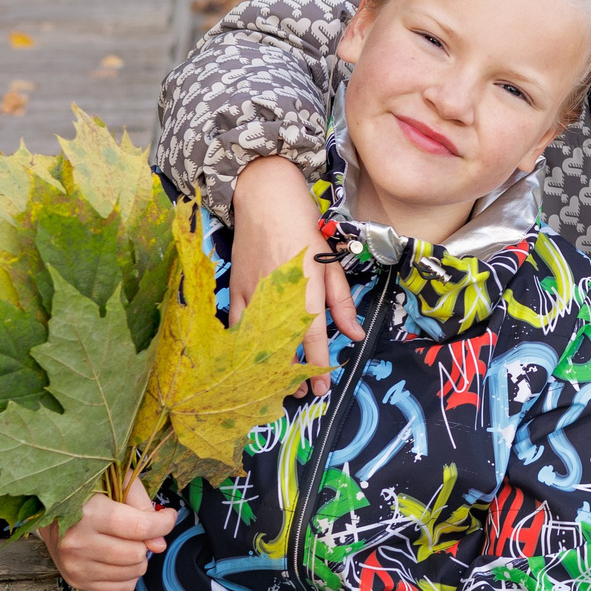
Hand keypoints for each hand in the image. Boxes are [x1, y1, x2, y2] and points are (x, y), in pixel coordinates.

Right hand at [36, 476, 174, 590]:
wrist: (48, 515)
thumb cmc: (87, 495)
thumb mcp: (115, 483)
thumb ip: (142, 505)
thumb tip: (159, 544)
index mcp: (89, 513)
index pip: (140, 527)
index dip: (163, 523)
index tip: (167, 517)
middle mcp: (78, 543)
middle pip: (136, 554)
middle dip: (145, 542)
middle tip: (137, 531)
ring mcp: (75, 565)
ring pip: (132, 573)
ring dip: (137, 560)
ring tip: (125, 544)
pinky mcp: (75, 581)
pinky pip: (120, 588)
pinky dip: (128, 576)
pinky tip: (118, 560)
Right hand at [231, 154, 360, 394]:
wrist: (266, 198)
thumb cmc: (304, 228)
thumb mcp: (331, 264)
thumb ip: (342, 303)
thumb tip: (355, 334)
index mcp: (305, 290)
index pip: (312, 339)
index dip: (317, 367)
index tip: (321, 388)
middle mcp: (277, 297)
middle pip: (282, 349)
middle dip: (292, 376)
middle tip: (302, 392)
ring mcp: (252, 294)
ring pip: (256, 343)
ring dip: (267, 367)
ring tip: (279, 384)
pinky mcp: (235, 289)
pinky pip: (236, 326)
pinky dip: (242, 346)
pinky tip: (249, 361)